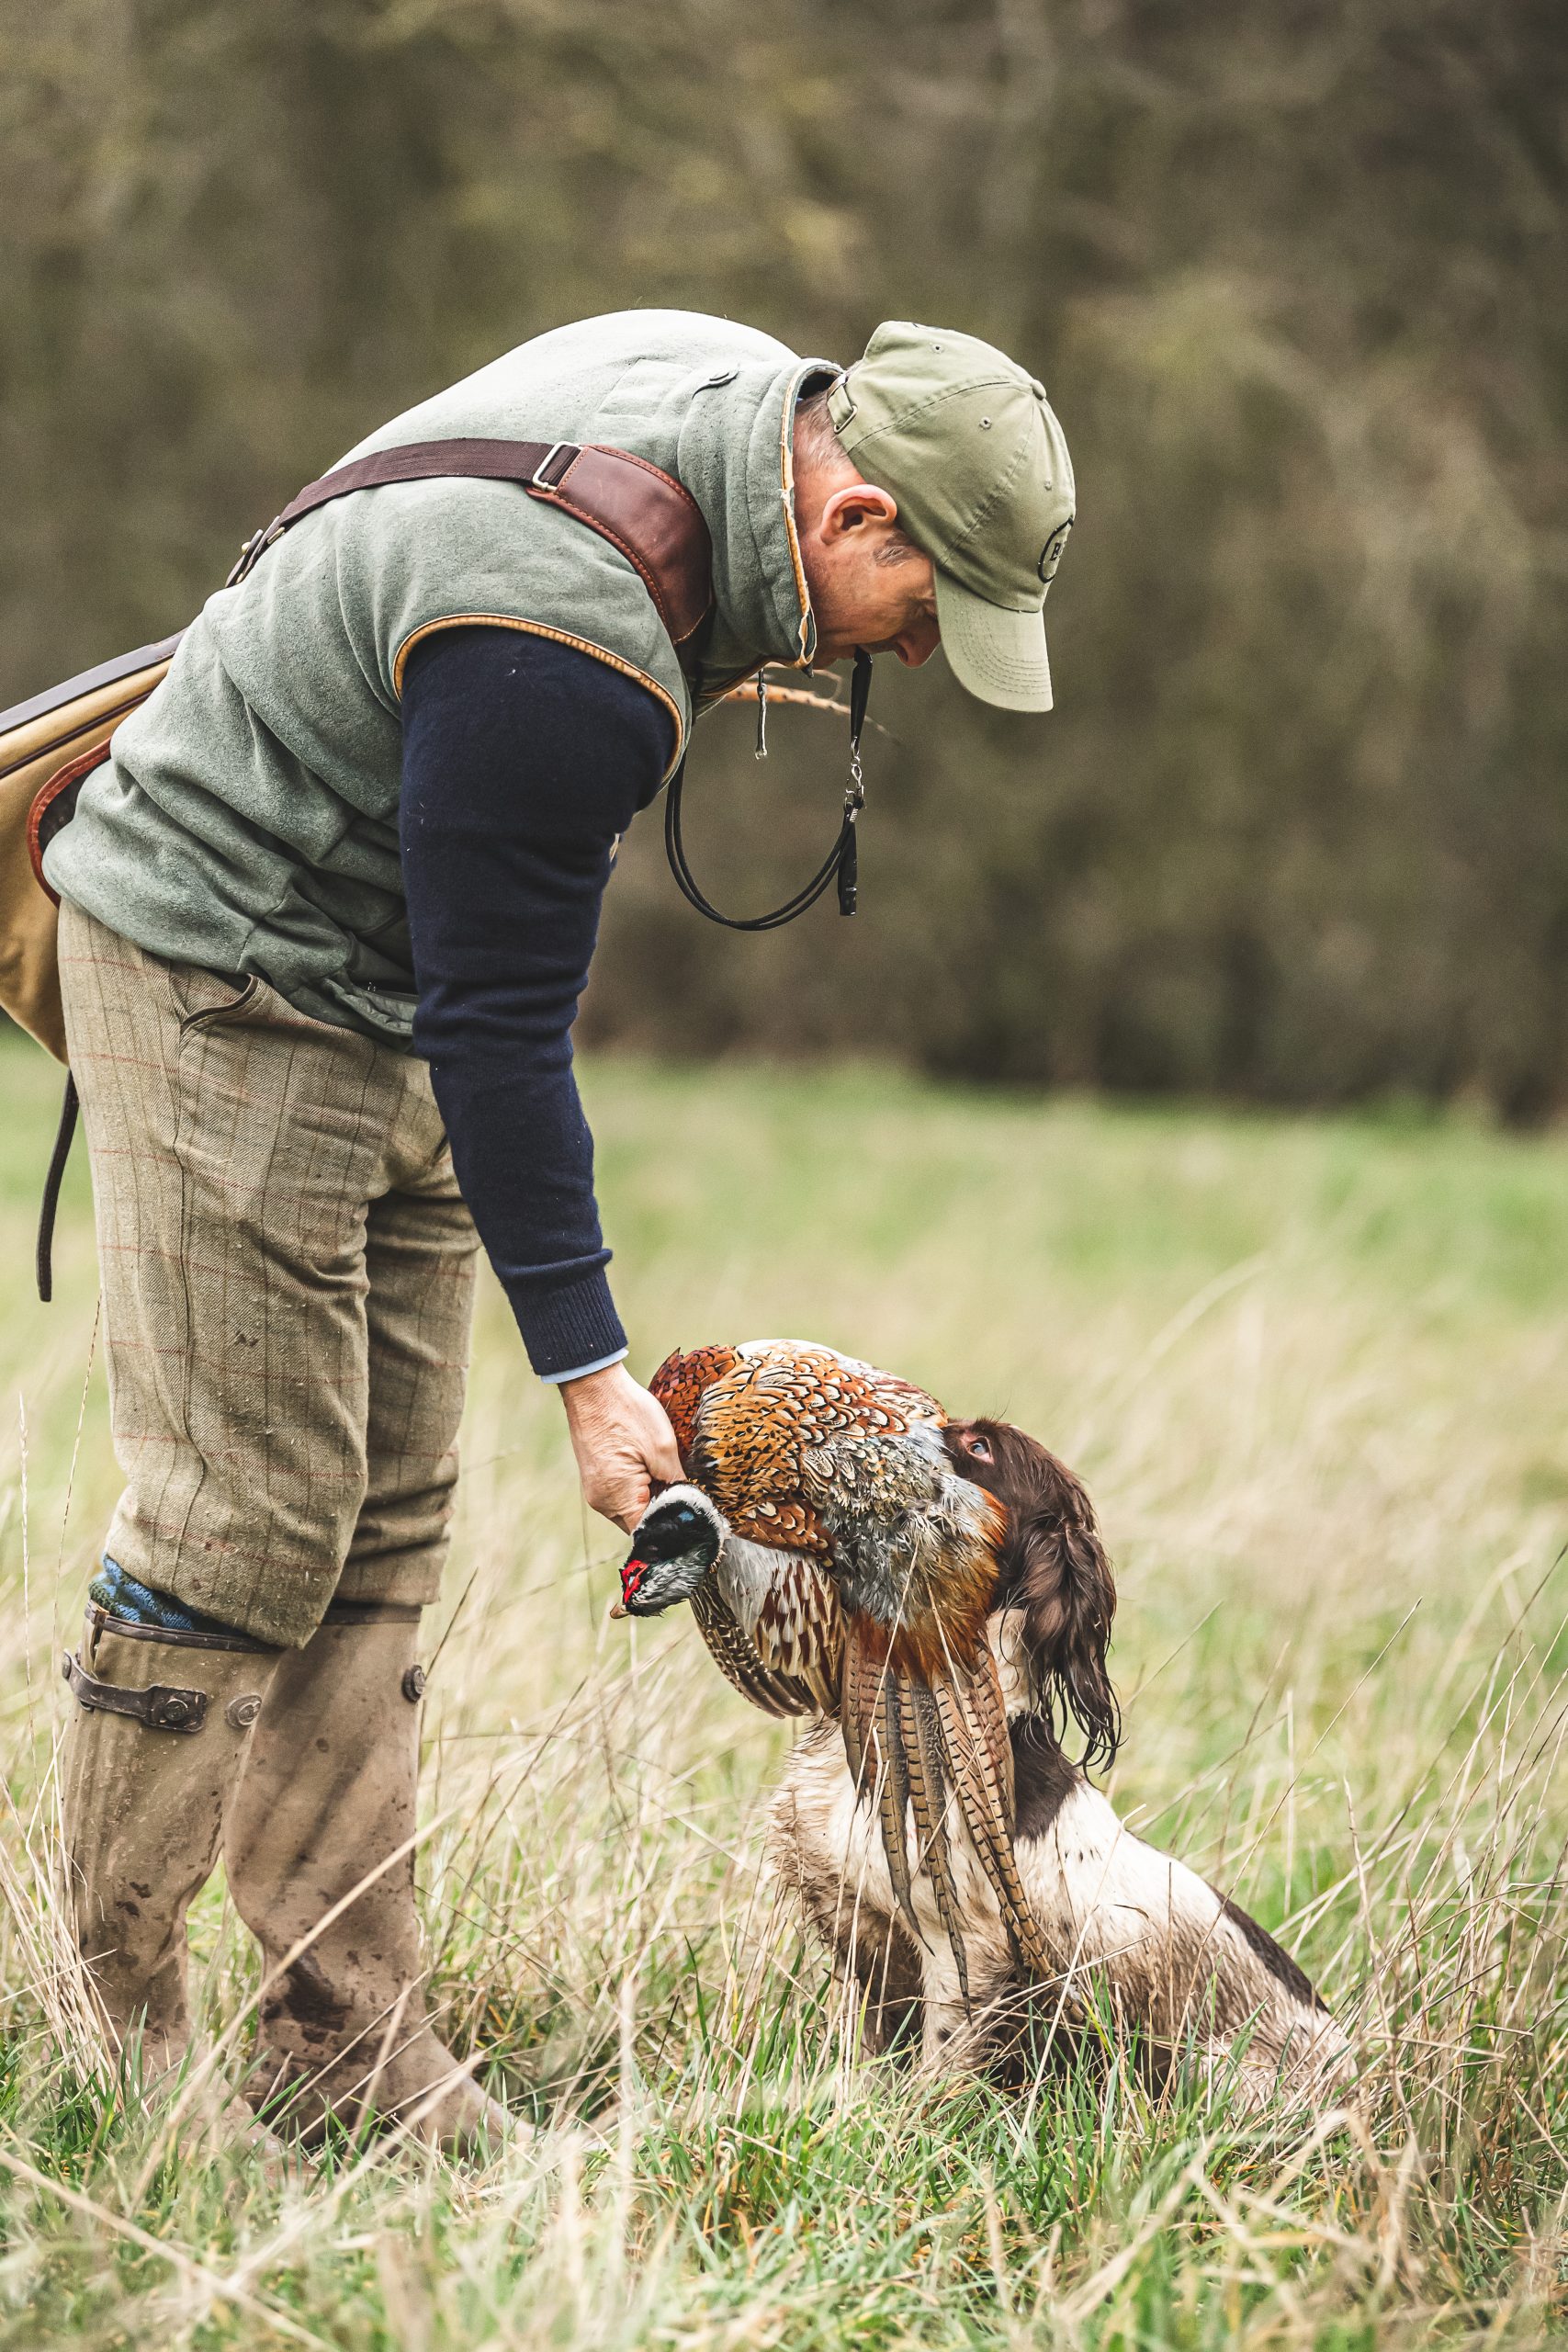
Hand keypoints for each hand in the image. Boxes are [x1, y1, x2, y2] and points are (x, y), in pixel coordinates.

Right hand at [559, 1361, 682, 1533]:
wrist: (593, 1385)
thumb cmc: (626, 1412)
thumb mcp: (663, 1448)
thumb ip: (677, 1484)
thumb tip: (689, 1506)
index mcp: (617, 1499)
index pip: (649, 1531)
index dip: (673, 1526)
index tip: (693, 1515)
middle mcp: (601, 1501)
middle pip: (640, 1522)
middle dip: (663, 1509)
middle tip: (684, 1488)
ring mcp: (595, 1489)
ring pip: (631, 1507)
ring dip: (651, 1495)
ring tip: (665, 1470)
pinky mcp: (596, 1476)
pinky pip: (621, 1492)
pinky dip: (638, 1485)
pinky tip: (649, 1463)